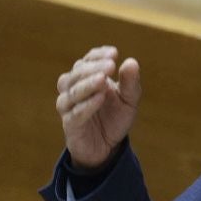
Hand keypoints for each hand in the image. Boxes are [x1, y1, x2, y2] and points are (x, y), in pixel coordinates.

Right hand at [55, 46, 140, 172]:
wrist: (106, 147)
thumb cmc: (114, 118)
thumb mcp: (129, 100)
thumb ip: (130, 83)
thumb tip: (131, 62)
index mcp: (86, 78)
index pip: (87, 61)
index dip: (98, 55)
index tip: (114, 53)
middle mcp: (74, 89)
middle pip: (76, 73)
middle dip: (93, 68)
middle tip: (110, 66)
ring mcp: (69, 107)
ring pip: (72, 92)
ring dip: (87, 84)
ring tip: (103, 80)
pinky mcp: (70, 124)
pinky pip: (75, 113)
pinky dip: (87, 105)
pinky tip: (100, 98)